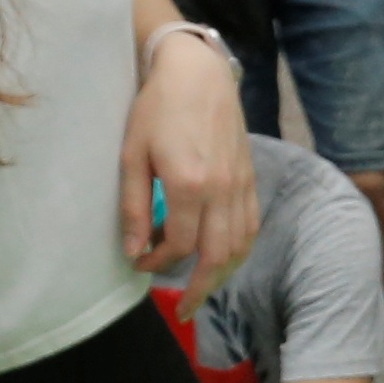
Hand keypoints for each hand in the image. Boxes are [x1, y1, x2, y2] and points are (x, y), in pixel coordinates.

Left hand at [124, 29, 259, 287]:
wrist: (198, 74)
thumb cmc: (156, 109)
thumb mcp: (132, 155)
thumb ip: (135, 206)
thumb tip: (135, 251)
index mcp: (189, 184)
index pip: (180, 245)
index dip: (158, 263)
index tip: (140, 263)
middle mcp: (222, 190)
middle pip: (217, 256)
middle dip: (199, 288)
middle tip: (184, 308)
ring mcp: (241, 185)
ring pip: (240, 246)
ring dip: (222, 273)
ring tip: (203, 287)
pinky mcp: (250, 178)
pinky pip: (251, 226)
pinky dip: (239, 249)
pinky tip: (222, 256)